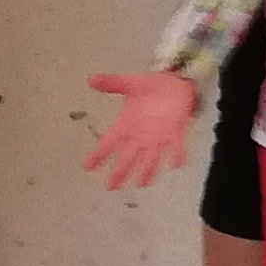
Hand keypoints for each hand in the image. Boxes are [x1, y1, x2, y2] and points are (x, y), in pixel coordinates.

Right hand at [85, 71, 199, 191]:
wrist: (174, 81)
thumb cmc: (151, 86)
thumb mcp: (130, 83)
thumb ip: (112, 83)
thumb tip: (91, 79)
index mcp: (127, 124)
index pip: (109, 142)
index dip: (99, 153)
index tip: (88, 166)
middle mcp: (140, 134)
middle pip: (127, 156)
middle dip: (120, 171)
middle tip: (111, 186)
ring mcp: (158, 135)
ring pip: (151, 157)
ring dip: (147, 169)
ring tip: (142, 182)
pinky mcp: (176, 132)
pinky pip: (177, 146)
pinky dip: (177, 154)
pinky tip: (176, 164)